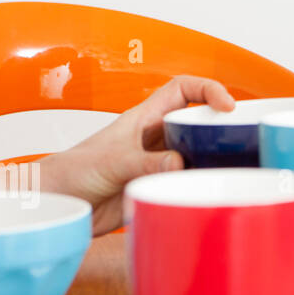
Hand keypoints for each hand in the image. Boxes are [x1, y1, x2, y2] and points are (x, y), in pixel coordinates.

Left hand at [39, 75, 234, 235]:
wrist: (55, 205)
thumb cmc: (70, 173)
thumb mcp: (110, 162)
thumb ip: (145, 162)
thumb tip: (179, 163)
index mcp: (144, 118)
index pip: (183, 89)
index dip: (209, 90)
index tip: (227, 105)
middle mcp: (155, 139)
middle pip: (197, 121)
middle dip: (219, 125)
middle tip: (238, 138)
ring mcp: (158, 164)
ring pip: (196, 154)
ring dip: (210, 159)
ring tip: (227, 167)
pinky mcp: (156, 188)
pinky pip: (186, 183)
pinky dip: (198, 187)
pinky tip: (204, 192)